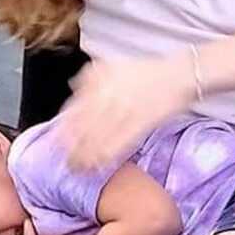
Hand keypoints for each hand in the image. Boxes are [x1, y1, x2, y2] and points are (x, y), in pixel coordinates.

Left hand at [59, 54, 195, 170]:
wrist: (178, 75)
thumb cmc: (146, 72)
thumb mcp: (112, 65)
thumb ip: (91, 77)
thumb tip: (73, 87)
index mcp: (100, 83)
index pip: (74, 110)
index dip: (63, 130)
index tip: (56, 144)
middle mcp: (109, 97)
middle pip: (82, 127)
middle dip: (71, 148)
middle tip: (64, 162)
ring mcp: (124, 111)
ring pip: (98, 138)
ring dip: (86, 156)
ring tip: (79, 169)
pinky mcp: (140, 124)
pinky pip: (119, 143)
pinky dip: (107, 156)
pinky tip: (100, 165)